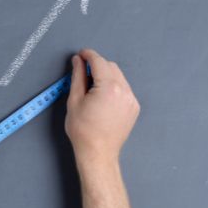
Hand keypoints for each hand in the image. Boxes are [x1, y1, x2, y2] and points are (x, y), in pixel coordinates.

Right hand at [65, 48, 139, 169]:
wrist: (98, 153)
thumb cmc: (84, 131)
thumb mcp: (74, 101)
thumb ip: (77, 77)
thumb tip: (78, 61)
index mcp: (108, 87)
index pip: (99, 62)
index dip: (88, 55)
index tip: (81, 54)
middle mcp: (124, 91)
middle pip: (110, 67)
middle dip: (97, 65)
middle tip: (83, 73)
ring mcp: (131, 99)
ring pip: (118, 77)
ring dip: (106, 76)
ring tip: (92, 89)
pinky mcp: (133, 107)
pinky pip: (124, 89)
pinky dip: (113, 87)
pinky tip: (102, 98)